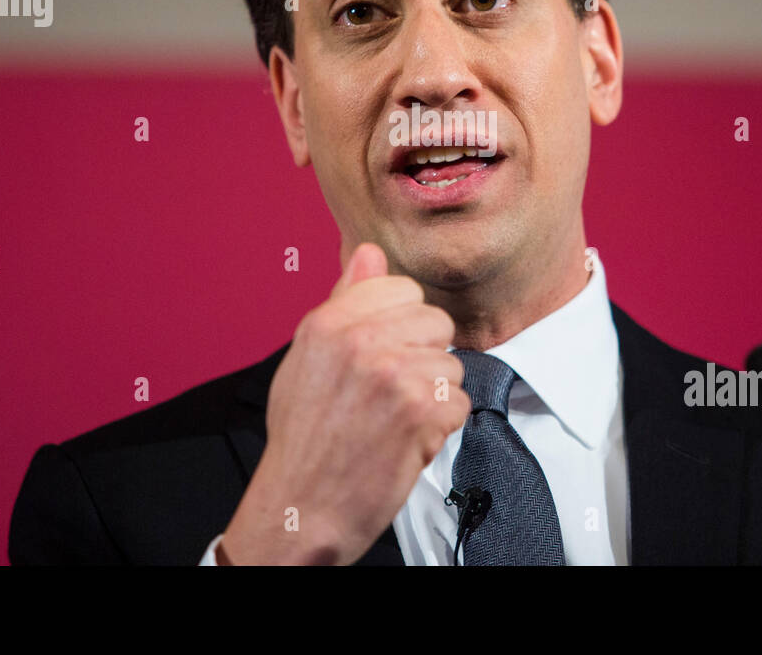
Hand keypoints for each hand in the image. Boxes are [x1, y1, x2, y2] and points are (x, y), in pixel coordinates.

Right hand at [219, 242, 468, 563]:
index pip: (403, 288)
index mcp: (329, 322)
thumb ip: (345, 301)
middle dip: (424, 358)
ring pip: (452, 364)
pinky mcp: (420, 411)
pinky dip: (440, 428)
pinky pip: (459, 403)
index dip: (402, 325)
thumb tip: (369, 255)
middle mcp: (361, 341)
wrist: (302, 507)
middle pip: (436, 322)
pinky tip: (405, 440)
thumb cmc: (305, 439)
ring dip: (434, 397)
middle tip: (389, 393)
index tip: (384, 352)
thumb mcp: (308, 357)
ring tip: (394, 420)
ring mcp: (393, 374)